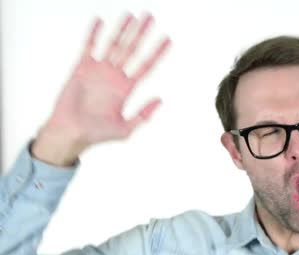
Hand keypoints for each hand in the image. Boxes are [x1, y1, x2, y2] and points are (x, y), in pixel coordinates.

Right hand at [33, 13, 170, 165]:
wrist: (71, 133)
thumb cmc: (97, 134)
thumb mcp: (126, 129)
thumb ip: (143, 115)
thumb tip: (160, 100)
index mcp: (127, 88)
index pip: (146, 66)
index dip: (157, 52)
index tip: (167, 39)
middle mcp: (115, 76)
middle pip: (132, 49)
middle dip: (141, 33)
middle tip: (150, 17)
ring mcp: (99, 70)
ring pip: (113, 44)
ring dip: (122, 29)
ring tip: (131, 15)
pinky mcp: (82, 68)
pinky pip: (89, 46)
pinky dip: (94, 34)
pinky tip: (100, 21)